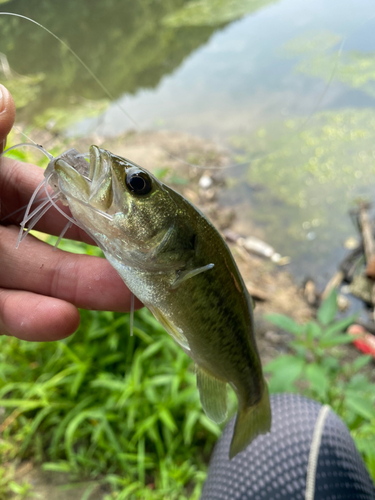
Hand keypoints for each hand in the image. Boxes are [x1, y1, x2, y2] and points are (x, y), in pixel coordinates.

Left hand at [0, 84, 140, 340]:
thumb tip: (5, 97)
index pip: (47, 194)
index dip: (90, 205)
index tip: (132, 216)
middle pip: (51, 242)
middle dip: (101, 254)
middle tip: (152, 266)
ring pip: (32, 282)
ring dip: (79, 290)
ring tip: (131, 299)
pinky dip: (28, 318)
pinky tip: (63, 321)